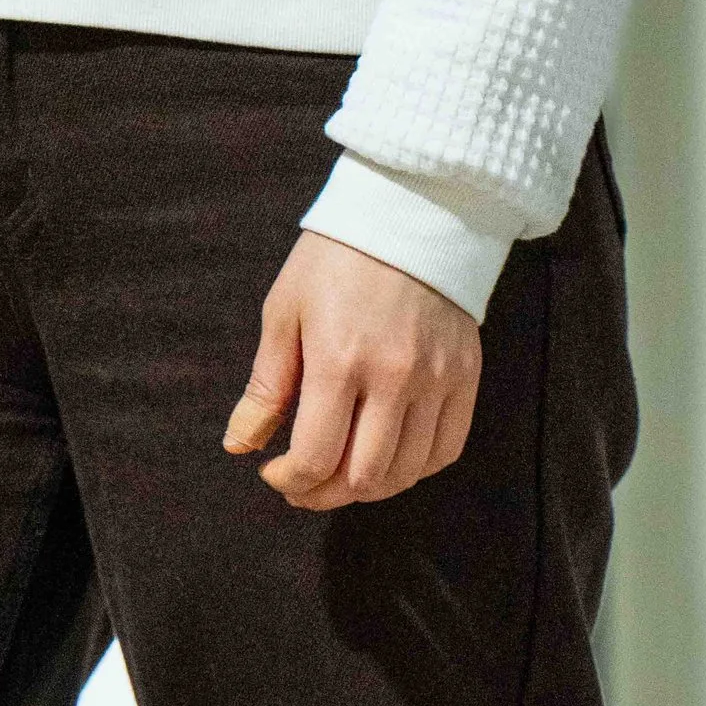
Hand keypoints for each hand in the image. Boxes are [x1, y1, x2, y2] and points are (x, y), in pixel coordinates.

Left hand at [224, 232, 480, 511]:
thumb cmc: (337, 259)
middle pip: (362, 477)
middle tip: (303, 482)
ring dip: (366, 487)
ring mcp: (437, 380)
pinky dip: (414, 469)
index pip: (315, 457)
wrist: (412, 212)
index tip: (272, 470)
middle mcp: (394, 376)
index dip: (288, 479)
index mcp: (339, 359)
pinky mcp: (466, 377)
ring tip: (340, 473)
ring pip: (406, 472)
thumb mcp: (284, 313)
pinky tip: (387, 458)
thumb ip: (265, 388)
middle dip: (323, 493)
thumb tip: (239, 446)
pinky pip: (445, 450)